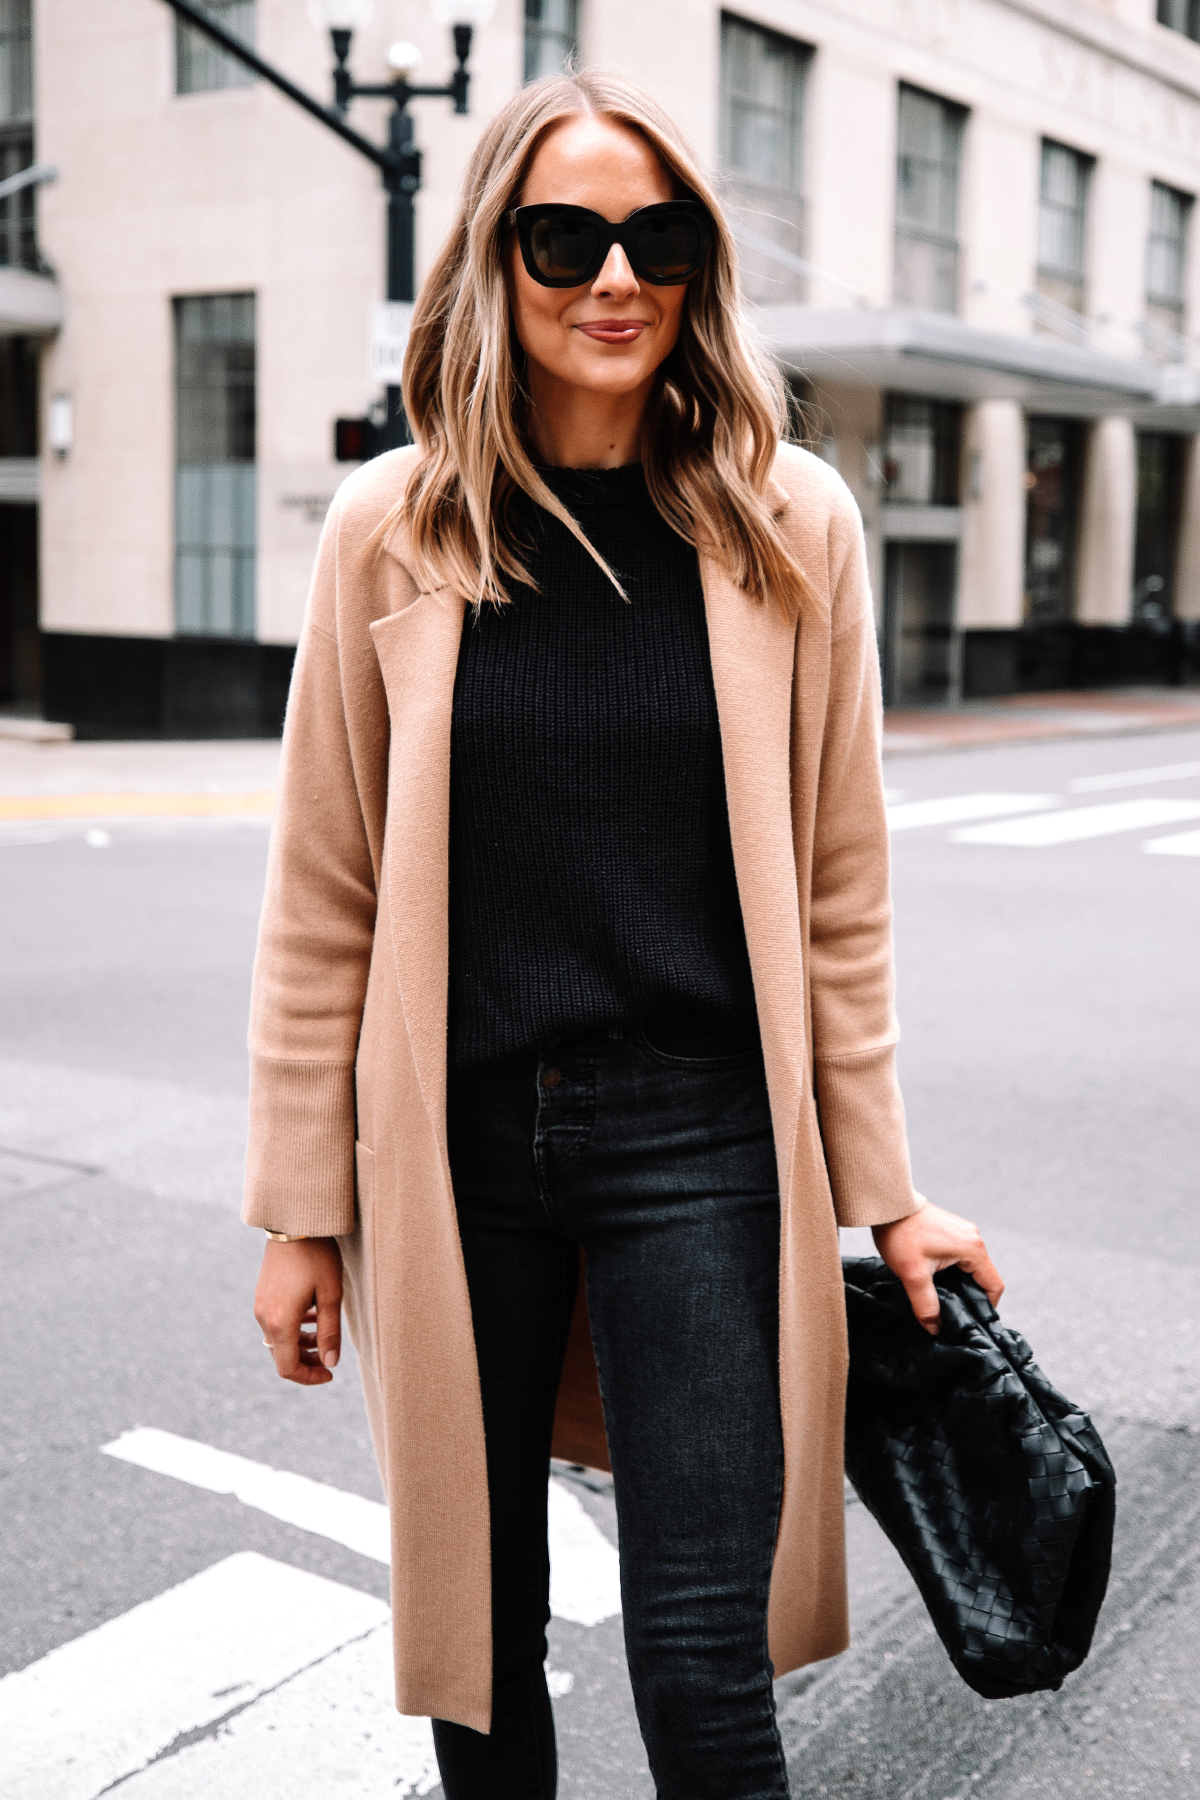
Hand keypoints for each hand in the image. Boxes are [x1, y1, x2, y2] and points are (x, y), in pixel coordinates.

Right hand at [253, 1237, 342, 1383]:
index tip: (330, 1373)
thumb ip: (330, 1333)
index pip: (288, 1368)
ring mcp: (260, 1306)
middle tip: (330, 1359)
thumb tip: (330, 1363)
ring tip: (323, 1336)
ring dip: (300, 1345)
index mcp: (281, 1322)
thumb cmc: (317, 1256)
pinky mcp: (262, 1295)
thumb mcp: (331, 1295)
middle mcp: (264, 1318)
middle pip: (282, 1357)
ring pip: (279, 1340)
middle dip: (306, 1362)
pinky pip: (275, 1323)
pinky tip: (312, 1316)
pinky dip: (293, 1328)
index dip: (309, 1377)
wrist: (293, 1222)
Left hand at [872, 1202, 1002, 1335]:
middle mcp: (973, 1239)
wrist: (887, 1205)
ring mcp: (962, 1233)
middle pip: (983, 1278)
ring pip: (970, 1269)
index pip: (994, 1286)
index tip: (969, 1322)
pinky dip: (952, 1272)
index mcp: (973, 1248)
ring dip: (959, 1285)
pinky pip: (960, 1258)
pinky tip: (935, 1282)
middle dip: (969, 1298)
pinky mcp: (951, 1231)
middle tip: (952, 1315)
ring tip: (941, 1300)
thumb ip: (926, 1304)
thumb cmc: (900, 1234)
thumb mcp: (913, 1275)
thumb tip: (934, 1327)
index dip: (985, 1308)